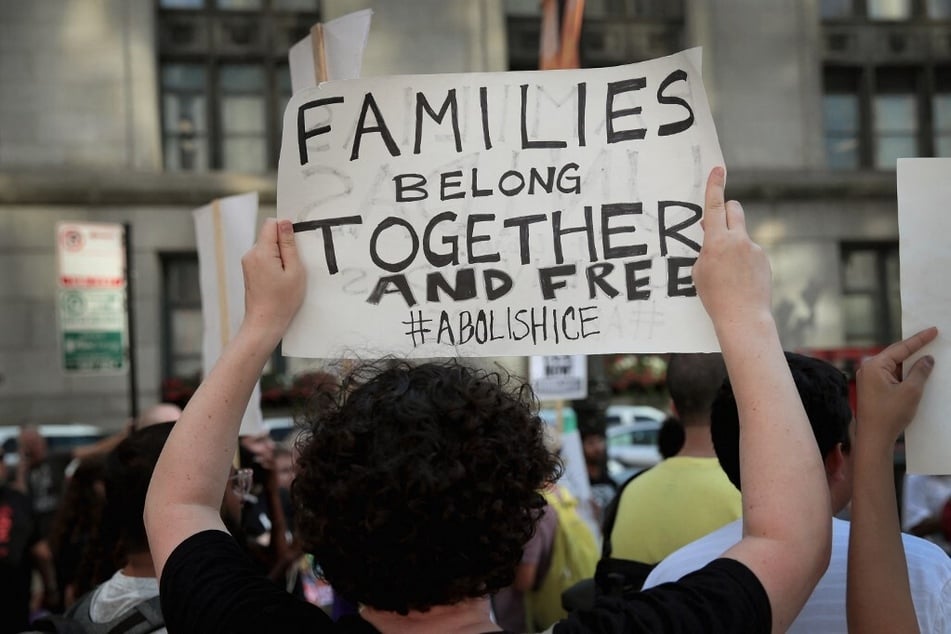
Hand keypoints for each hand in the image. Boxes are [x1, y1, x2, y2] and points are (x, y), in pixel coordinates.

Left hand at [241, 219, 305, 340]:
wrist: (264, 322)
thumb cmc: (282, 301)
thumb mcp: (294, 270)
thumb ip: (289, 245)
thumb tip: (285, 222)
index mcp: (261, 252)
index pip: (271, 224)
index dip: (285, 230)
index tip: (295, 246)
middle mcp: (251, 254)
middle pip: (269, 235)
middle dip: (283, 245)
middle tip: (293, 266)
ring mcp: (248, 262)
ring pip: (267, 247)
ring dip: (279, 256)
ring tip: (286, 276)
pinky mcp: (249, 269)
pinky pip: (263, 257)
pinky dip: (273, 264)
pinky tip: (279, 280)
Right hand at [692, 167, 771, 326]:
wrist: (743, 317)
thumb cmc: (714, 296)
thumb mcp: (699, 270)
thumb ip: (706, 248)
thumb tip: (712, 234)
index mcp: (717, 242)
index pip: (714, 207)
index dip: (715, 186)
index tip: (718, 168)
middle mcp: (738, 240)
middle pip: (734, 209)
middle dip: (726, 210)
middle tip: (717, 222)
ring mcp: (754, 249)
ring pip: (740, 235)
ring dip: (733, 243)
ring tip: (728, 272)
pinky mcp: (764, 259)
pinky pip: (750, 252)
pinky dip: (743, 260)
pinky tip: (739, 280)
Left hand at [856, 327, 937, 451]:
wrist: (873, 438)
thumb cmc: (889, 415)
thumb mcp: (911, 391)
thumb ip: (920, 371)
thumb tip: (927, 359)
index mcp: (874, 365)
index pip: (900, 347)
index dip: (919, 339)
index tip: (933, 330)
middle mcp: (868, 368)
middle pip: (896, 354)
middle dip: (915, 349)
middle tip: (932, 338)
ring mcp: (868, 378)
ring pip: (894, 366)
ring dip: (910, 363)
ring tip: (929, 355)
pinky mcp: (872, 388)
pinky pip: (891, 375)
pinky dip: (904, 374)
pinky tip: (918, 373)